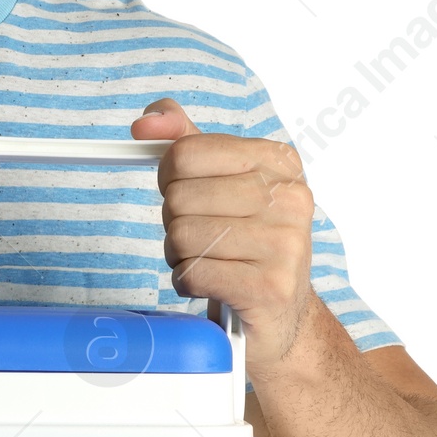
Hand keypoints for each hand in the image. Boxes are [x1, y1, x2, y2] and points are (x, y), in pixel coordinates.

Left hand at [129, 98, 319, 363]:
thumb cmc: (244, 241)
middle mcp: (290, 198)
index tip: (187, 193)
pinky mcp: (271, 286)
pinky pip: (193, 272)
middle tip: (202, 236)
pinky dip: (187, 281)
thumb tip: (146, 123)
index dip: (170, 177)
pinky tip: (210, 283)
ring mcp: (286, 243)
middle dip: (175, 222)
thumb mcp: (220, 180)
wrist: (281, 313)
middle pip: (179, 196)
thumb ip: (184, 141)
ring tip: (208, 260)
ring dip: (179, 255)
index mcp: (279, 161)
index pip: (186, 152)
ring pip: (182, 235)